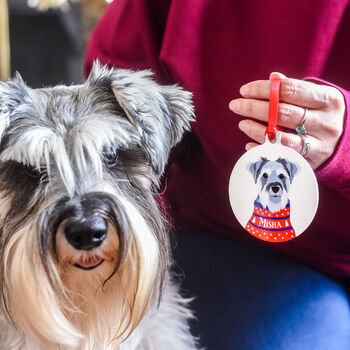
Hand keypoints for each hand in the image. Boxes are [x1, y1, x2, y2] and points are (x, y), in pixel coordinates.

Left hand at [229, 73, 344, 168]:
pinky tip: (250, 144)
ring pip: (281, 136)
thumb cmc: (324, 114)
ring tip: (242, 123)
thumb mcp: (317, 98)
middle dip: (253, 108)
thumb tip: (273, 78)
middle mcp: (326, 121)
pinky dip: (263, 149)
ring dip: (256, 129)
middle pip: (282, 112)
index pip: (289, 90)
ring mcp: (320, 143)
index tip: (244, 90)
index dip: (263, 89)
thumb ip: (295, 88)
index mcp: (327, 99)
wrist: (348, 143)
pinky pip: (281, 155)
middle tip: (235, 105)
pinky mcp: (312, 161)